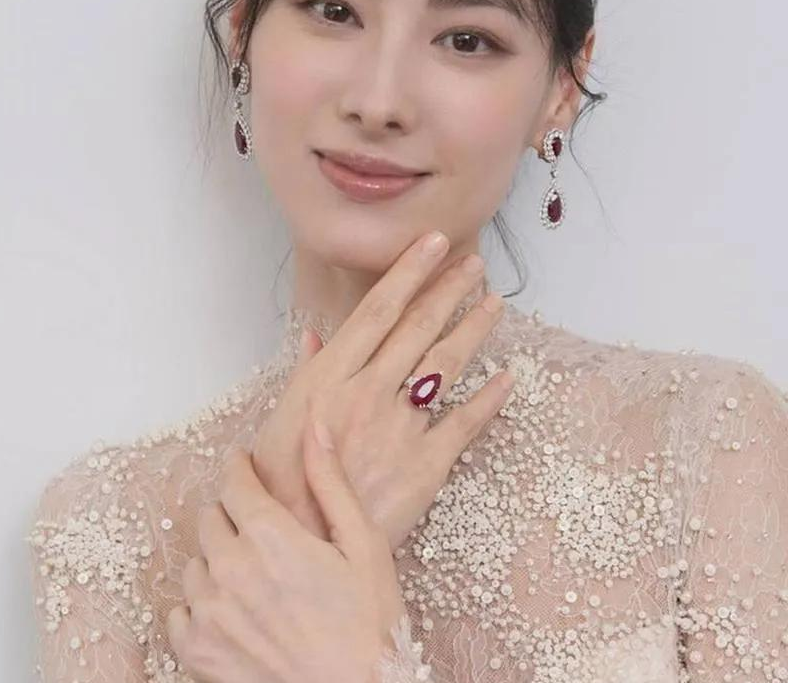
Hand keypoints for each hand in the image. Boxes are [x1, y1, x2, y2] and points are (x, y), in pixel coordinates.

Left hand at [166, 412, 406, 682]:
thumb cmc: (369, 621)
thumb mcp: (363, 541)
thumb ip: (330, 480)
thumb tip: (314, 425)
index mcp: (270, 536)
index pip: (233, 481)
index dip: (238, 466)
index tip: (244, 463)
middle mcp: (231, 569)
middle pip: (211, 516)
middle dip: (232, 510)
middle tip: (259, 525)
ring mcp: (210, 614)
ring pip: (195, 561)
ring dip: (217, 557)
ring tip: (251, 571)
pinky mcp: (199, 653)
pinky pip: (180, 612)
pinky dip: (200, 604)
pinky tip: (231, 608)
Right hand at [251, 230, 511, 550]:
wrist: (300, 545)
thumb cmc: (280, 481)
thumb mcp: (283, 417)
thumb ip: (308, 372)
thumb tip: (317, 336)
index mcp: (332, 376)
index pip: (378, 310)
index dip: (409, 273)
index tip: (433, 242)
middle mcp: (370, 391)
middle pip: (419, 328)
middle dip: (449, 289)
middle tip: (474, 262)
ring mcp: (401, 426)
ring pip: (446, 365)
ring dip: (473, 330)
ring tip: (494, 302)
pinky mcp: (426, 464)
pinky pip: (465, 424)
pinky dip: (489, 400)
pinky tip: (507, 378)